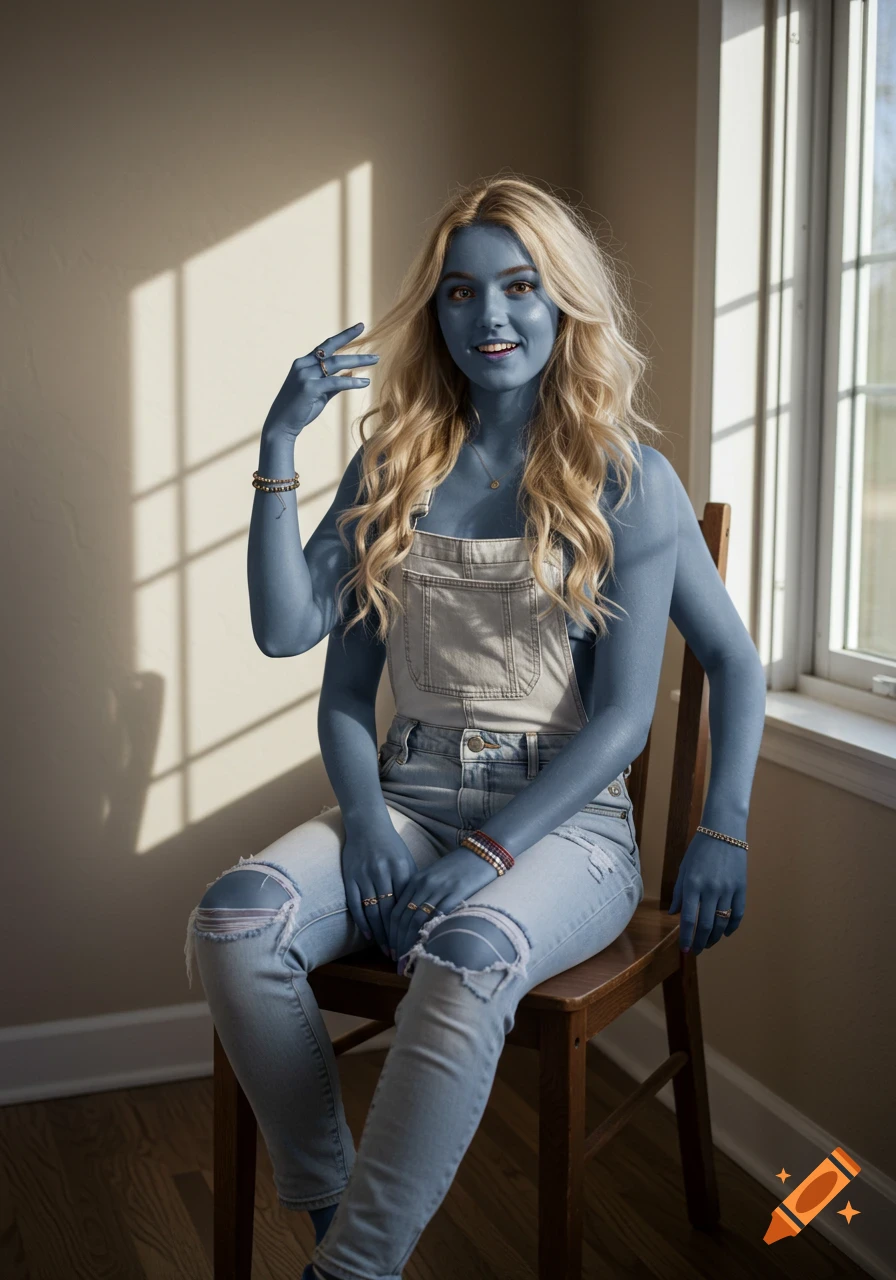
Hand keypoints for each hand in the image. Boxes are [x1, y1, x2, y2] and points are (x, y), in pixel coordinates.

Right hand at [262, 321, 378, 438]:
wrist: (281, 425)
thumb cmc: (300, 410)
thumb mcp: (319, 393)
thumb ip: (333, 383)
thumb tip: (350, 373)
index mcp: (303, 363)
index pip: (326, 345)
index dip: (344, 336)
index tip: (359, 327)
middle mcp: (303, 365)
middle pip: (332, 351)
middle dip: (353, 343)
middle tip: (371, 344)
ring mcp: (305, 375)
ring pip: (336, 363)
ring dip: (357, 361)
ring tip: (375, 360)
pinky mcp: (309, 388)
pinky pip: (335, 381)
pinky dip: (351, 381)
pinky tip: (364, 382)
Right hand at [341, 825, 417, 958]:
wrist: (366, 825)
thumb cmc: (391, 846)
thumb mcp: (406, 861)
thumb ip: (411, 884)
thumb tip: (420, 911)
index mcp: (401, 869)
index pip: (407, 904)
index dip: (410, 926)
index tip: (414, 942)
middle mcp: (383, 873)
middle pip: (390, 912)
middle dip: (395, 935)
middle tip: (400, 954)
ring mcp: (364, 876)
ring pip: (373, 912)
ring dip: (380, 934)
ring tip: (386, 950)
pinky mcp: (350, 878)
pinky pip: (356, 905)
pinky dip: (362, 922)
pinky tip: (369, 935)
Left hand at [390, 846, 498, 971]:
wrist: (483, 852)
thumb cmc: (460, 867)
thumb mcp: (436, 877)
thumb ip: (423, 894)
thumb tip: (414, 920)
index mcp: (416, 880)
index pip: (396, 911)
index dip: (390, 933)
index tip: (390, 949)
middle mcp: (424, 885)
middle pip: (403, 918)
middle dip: (397, 942)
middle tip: (396, 961)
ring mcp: (439, 889)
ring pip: (416, 920)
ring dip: (409, 942)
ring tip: (408, 960)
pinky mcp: (456, 893)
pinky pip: (437, 917)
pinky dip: (429, 934)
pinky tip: (427, 947)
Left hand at [667, 831, 745, 955]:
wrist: (724, 832)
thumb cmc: (699, 850)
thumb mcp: (684, 869)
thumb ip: (679, 893)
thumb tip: (674, 914)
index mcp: (693, 884)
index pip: (689, 919)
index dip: (686, 937)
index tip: (684, 949)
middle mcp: (711, 889)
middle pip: (706, 924)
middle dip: (700, 942)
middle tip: (696, 951)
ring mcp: (728, 889)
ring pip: (722, 922)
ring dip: (714, 937)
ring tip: (708, 944)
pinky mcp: (741, 888)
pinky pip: (738, 913)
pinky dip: (732, 926)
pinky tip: (725, 933)